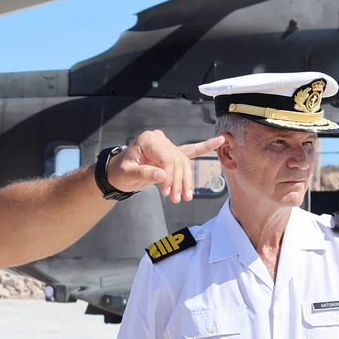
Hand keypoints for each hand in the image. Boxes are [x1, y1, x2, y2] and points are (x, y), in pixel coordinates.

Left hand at [103, 130, 226, 202]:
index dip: (170, 176)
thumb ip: (144, 174)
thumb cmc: (121, 172)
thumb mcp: (127, 175)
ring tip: (186, 197)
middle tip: (176, 199)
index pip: (167, 158)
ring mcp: (167, 145)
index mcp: (148, 140)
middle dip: (179, 182)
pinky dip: (204, 147)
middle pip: (177, 161)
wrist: (120, 172)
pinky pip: (190, 151)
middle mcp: (160, 139)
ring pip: (184, 163)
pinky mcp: (172, 153)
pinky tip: (219, 141)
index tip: (167, 192)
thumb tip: (162, 176)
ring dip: (186, 181)